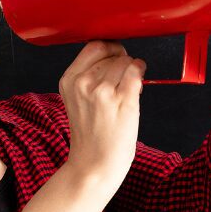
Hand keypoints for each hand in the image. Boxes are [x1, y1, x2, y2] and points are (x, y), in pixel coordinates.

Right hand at [58, 39, 146, 184]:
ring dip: (132, 70)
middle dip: (122, 62)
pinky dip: (141, 73)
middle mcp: (83, 83)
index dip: (111, 49)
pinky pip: (136, 72)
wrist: (93, 165)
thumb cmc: (90, 135)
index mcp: (69, 81)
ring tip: (128, 88)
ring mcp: (102, 91)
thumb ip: (90, 76)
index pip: (94, 46)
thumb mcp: (78, 100)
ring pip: (126, 61)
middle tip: (122, 81)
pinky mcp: (122, 100)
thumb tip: (117, 54)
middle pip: (113, 54)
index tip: (117, 56)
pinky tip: (138, 84)